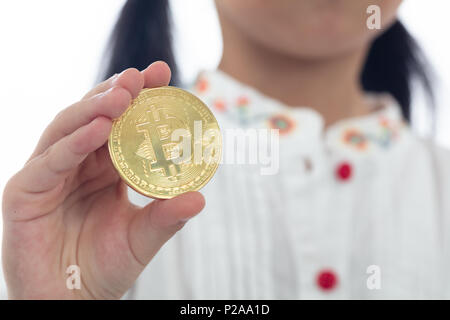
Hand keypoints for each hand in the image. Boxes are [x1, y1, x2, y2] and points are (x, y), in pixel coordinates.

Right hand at [2, 61, 204, 298]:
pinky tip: (99, 129)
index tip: (163, 73)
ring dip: (94, 108)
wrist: (70, 301)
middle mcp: (77, 163)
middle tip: (141, 76)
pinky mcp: (26, 191)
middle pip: (94, 116)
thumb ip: (167, 217)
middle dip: (117, 93)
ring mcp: (50, 173)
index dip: (139, 96)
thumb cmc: (104, 266)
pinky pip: (50, 161)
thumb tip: (199, 198)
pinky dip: (74, 142)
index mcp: (105, 167)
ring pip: (68, 128)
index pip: (122, 123)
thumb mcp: (142, 237)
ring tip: (123, 94)